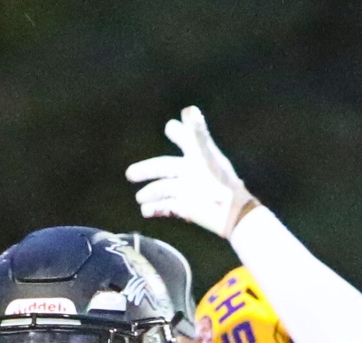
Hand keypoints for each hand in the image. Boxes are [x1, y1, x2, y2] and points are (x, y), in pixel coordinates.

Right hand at [126, 105, 251, 239]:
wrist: (232, 213)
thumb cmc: (222, 182)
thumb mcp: (208, 156)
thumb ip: (197, 135)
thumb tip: (190, 110)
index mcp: (195, 157)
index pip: (184, 140)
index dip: (178, 132)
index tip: (172, 128)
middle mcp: (189, 172)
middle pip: (163, 168)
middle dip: (146, 170)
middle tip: (129, 174)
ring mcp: (186, 190)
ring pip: (163, 189)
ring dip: (150, 193)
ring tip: (139, 199)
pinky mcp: (187, 208)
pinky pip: (168, 207)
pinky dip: (156, 209)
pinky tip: (146, 211)